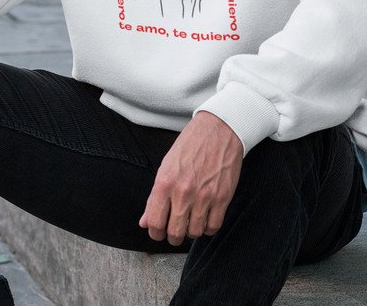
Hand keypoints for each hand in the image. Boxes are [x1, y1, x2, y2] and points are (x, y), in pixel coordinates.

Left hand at [139, 111, 242, 245]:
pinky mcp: (222, 198)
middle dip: (172, 236)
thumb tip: (144, 222)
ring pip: (194, 233)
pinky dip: (208, 227)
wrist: (218, 130)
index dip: (155, 233)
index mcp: (165, 182)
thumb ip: (154, 197)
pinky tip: (205, 218)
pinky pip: (213, 227)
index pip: (154, 223)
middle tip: (174, 229)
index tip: (158, 232)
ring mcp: (204, 196)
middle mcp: (183, 192)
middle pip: (174, 233)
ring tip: (190, 220)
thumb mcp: (166, 166)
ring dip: (191, 230)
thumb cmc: (190, 146)